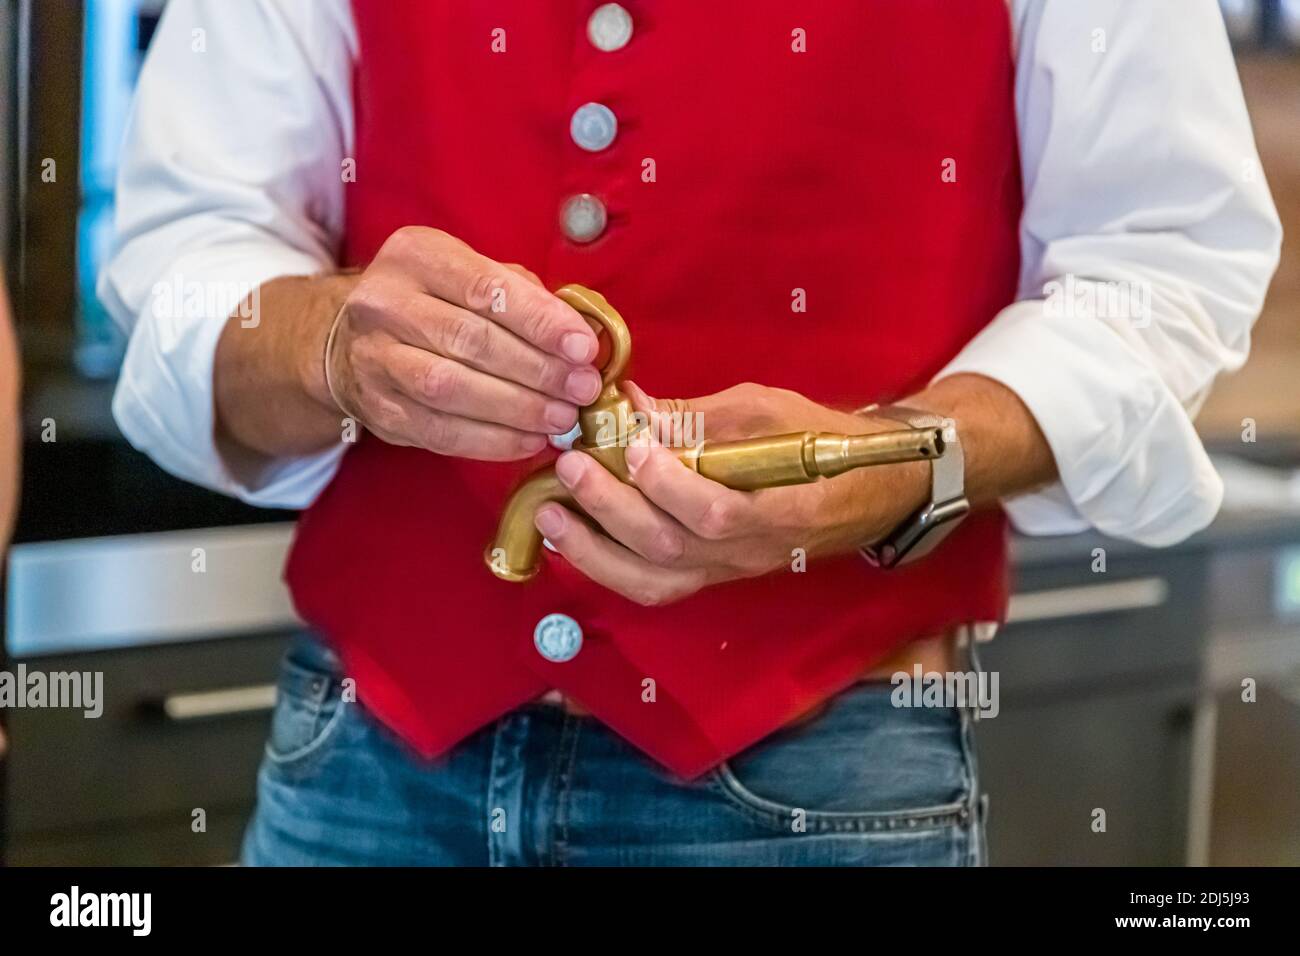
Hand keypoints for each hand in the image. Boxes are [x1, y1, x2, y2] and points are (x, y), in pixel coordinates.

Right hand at [324, 227, 602, 459]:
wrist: (354, 340)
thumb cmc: (437, 304)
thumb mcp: (472, 275)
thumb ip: (524, 296)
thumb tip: (582, 335)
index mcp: (416, 256)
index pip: (485, 288)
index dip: (540, 322)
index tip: (585, 348)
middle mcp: (385, 302)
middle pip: (470, 340)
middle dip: (537, 370)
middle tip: (582, 390)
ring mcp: (375, 358)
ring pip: (450, 388)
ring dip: (517, 409)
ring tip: (562, 418)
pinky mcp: (378, 408)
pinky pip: (439, 432)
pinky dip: (492, 441)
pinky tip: (529, 441)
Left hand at [534, 382, 929, 605]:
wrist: (863, 490)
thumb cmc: (818, 440)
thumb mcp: (768, 410)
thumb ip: (699, 415)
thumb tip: (629, 406)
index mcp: (779, 509)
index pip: (715, 514)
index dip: (666, 484)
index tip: (632, 442)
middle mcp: (748, 553)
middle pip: (670, 549)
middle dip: (610, 508)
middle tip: (572, 464)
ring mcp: (725, 571)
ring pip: (652, 582)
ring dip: (593, 550)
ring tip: (551, 511)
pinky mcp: (709, 577)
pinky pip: (653, 588)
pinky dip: (606, 566)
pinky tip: (571, 539)